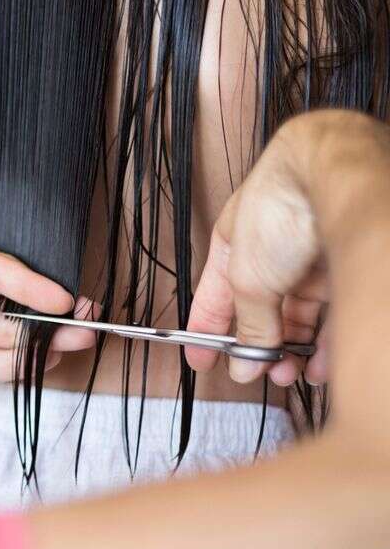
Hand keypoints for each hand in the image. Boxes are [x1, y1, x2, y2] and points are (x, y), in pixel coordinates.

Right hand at [185, 122, 328, 385]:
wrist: (334, 175)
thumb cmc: (279, 206)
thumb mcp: (248, 279)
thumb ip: (248, 324)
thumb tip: (244, 361)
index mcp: (234, 249)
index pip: (214, 299)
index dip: (206, 333)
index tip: (202, 362)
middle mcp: (272, 254)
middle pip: (262, 312)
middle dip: (260, 349)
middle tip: (261, 374)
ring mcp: (309, 260)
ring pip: (300, 316)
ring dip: (294, 350)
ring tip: (291, 372)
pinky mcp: (345, 264)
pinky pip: (333, 312)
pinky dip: (327, 342)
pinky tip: (322, 363)